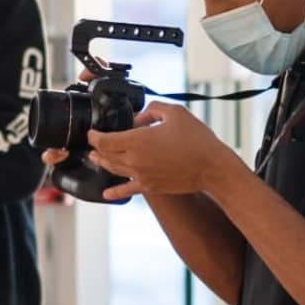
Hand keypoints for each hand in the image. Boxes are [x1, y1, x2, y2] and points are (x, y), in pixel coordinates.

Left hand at [85, 100, 240, 199]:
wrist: (212, 168)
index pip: (105, 140)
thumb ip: (152, 109)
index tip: (92, 132)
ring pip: (114, 170)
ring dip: (102, 163)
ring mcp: (141, 176)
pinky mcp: (150, 187)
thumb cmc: (196, 139)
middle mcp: (135, 160)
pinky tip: (106, 195)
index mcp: (137, 140)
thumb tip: (139, 116)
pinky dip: (115, 192)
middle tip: (94, 143)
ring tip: (95, 158)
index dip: (94, 136)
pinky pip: (127, 190)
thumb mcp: (175, 113)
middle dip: (97, 148)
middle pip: (106, 155)